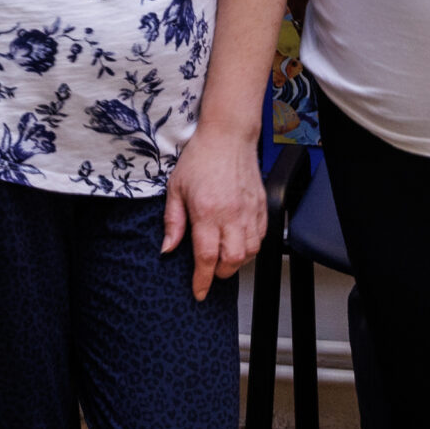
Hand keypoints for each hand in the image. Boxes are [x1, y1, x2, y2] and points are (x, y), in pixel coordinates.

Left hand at [163, 124, 266, 301]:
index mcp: (207, 211)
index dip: (202, 280)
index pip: (206, 257)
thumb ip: (172, 221)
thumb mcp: (175, 188)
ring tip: (224, 258)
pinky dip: (252, 247)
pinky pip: (262, 236)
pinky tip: (240, 243)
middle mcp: (231, 214)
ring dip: (237, 262)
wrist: (227, 136)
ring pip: (250, 251)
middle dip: (220, 273)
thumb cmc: (200, 158)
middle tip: (210, 271)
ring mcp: (249, 210)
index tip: (199, 292)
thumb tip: (167, 247)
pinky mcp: (261, 205)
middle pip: (232, 259)